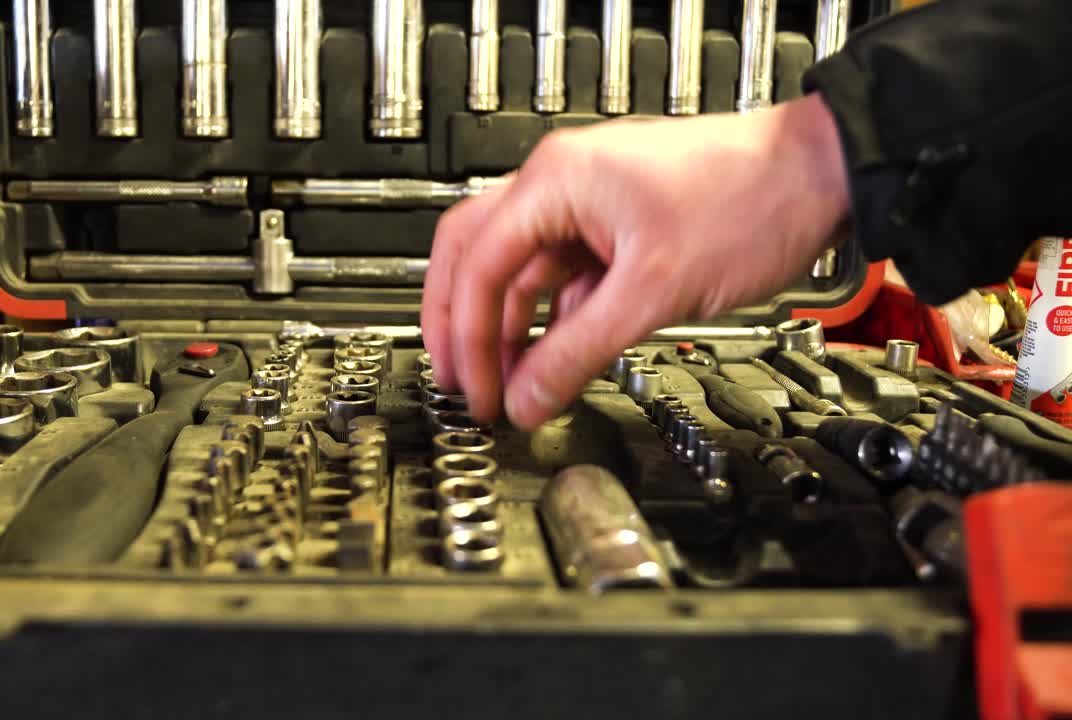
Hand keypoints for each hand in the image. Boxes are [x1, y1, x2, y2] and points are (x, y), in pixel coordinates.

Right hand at [421, 93, 850, 429]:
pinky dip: (551, 319)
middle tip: (459, 381)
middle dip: (462, 323)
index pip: (479, 263)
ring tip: (508, 384)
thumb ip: (580, 352)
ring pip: (519, 270)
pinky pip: (561, 276)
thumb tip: (528, 400)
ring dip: (508, 326)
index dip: (468, 335)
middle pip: (476, 255)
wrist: (820, 177)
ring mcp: (586, 205)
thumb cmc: (750, 200)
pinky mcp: (614, 227)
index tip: (474, 388)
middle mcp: (560, 185)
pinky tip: (553, 357)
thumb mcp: (654, 291)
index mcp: (555, 182)